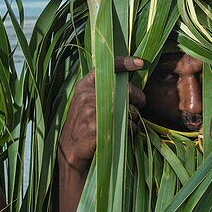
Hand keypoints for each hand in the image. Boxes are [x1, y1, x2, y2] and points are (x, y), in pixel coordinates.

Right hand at [57, 56, 145, 172]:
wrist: (70, 149)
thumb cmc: (82, 124)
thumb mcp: (85, 101)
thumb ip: (100, 89)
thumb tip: (126, 83)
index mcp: (84, 86)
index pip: (106, 67)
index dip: (124, 62)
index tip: (140, 62)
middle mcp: (87, 95)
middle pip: (125, 89)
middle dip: (138, 97)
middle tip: (141, 103)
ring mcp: (91, 111)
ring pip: (128, 109)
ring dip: (134, 117)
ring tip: (129, 123)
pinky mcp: (97, 126)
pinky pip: (125, 125)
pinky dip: (131, 129)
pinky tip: (126, 132)